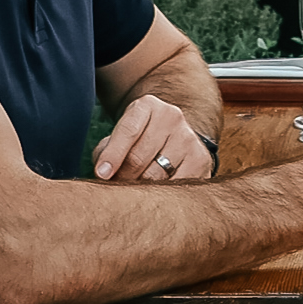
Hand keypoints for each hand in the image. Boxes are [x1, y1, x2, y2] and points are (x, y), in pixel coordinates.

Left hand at [94, 97, 214, 184]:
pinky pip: (175, 187)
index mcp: (147, 106)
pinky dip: (161, 197)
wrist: (174, 136)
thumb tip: (105, 176)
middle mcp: (171, 117)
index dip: (113, 155)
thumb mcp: (121, 137)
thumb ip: (107, 152)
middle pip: (139, 158)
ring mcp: (188, 138)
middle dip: (122, 178)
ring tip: (132, 195)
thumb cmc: (138, 140)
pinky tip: (154, 196)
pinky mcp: (201, 160)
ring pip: (155, 176)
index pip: (128, 131)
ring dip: (139, 191)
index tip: (102, 174)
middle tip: (114, 190)